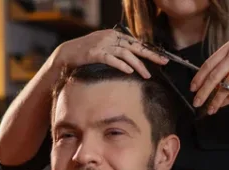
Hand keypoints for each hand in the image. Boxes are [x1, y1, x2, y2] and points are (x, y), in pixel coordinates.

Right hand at [54, 29, 168, 78]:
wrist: (65, 55)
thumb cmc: (85, 54)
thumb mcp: (103, 48)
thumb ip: (116, 50)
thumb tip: (131, 60)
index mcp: (113, 35)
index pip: (135, 43)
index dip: (149, 50)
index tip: (161, 58)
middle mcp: (109, 37)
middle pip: (134, 46)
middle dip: (150, 55)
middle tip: (163, 63)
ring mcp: (102, 44)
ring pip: (125, 53)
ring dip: (138, 65)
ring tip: (147, 75)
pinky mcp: (94, 53)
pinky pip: (111, 58)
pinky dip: (121, 65)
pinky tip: (129, 71)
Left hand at [190, 41, 228, 114]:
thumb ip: (228, 63)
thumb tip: (212, 82)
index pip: (208, 64)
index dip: (198, 77)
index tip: (192, 88)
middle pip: (212, 76)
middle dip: (202, 92)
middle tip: (196, 102)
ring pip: (223, 86)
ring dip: (215, 100)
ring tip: (209, 109)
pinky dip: (228, 100)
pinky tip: (222, 105)